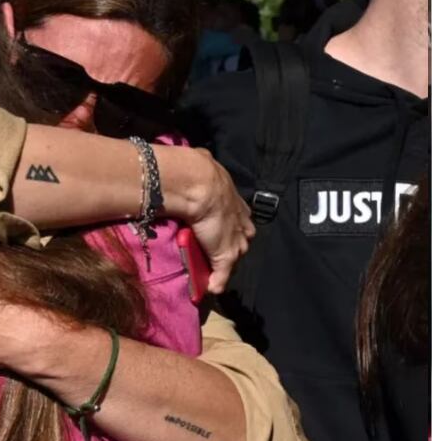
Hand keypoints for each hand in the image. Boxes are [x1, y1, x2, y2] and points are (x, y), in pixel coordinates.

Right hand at [180, 148, 254, 293]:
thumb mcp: (202, 161)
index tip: (228, 228)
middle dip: (236, 244)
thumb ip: (202, 161)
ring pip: (236, 255)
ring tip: (216, 270)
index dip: (235, 224)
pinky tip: (213, 288)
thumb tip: (196, 152)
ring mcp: (234, 238)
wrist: (197, 183)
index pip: (241, 217)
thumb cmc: (197, 171)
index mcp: (235, 199)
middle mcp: (240, 219)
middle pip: (243, 237)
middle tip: (223, 250)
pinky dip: (218, 281)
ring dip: (226, 263)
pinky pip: (223, 273)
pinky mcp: (225, 254)